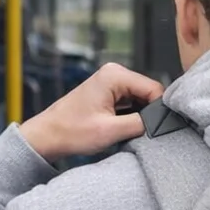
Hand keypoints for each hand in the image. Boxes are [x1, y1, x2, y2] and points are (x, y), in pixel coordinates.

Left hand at [21, 63, 164, 161]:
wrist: (48, 136)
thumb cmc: (70, 131)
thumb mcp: (111, 131)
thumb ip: (141, 124)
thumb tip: (161, 123)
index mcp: (114, 75)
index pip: (154, 88)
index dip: (160, 110)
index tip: (159, 128)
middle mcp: (113, 73)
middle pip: (148, 92)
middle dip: (149, 113)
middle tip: (142, 133)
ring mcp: (110, 82)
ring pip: (141, 99)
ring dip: (140, 116)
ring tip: (129, 130)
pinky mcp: (108, 93)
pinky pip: (131, 103)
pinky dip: (132, 116)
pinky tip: (124, 128)